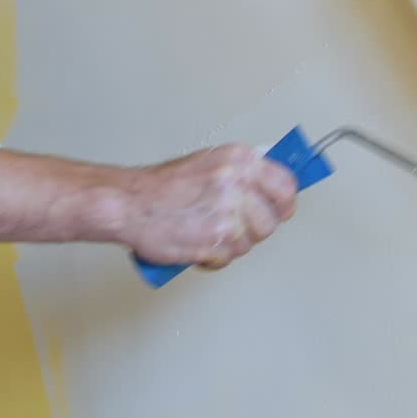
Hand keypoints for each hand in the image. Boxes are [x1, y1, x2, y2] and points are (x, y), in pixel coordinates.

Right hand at [121, 145, 297, 269]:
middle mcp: (237, 183)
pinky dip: (216, 257)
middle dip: (255, 229)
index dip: (284, 203)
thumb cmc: (164, 186)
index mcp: (239, 160)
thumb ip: (242, 175)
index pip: (286, 185)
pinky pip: (230, 257)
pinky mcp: (216, 240)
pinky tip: (200, 243)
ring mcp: (228, 212)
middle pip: (271, 221)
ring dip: (233, 244)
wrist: (130, 203)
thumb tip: (270, 190)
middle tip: (234, 225)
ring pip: (251, 242)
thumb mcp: (210, 163)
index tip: (280, 210)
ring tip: (209, 231)